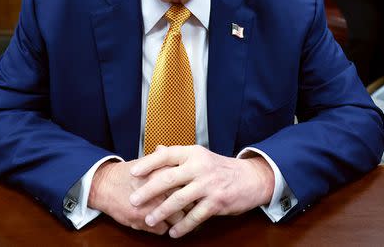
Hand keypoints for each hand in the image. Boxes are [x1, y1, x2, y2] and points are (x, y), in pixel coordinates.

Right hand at [88, 159, 184, 234]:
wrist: (104, 187)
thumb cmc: (125, 174)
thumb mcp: (144, 162)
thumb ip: (160, 158)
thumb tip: (169, 151)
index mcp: (160, 174)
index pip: (187, 183)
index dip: (193, 187)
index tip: (196, 187)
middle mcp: (157, 192)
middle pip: (186, 202)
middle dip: (191, 204)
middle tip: (193, 203)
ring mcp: (150, 209)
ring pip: (177, 219)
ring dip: (180, 218)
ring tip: (181, 214)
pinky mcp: (143, 222)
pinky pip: (163, 229)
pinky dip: (165, 226)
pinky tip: (164, 220)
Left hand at [129, 145, 274, 237]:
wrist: (250, 178)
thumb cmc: (219, 168)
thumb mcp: (200, 156)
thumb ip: (178, 155)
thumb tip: (157, 150)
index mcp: (193, 153)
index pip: (166, 155)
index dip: (148, 163)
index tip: (133, 173)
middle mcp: (200, 167)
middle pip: (168, 178)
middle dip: (148, 190)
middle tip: (134, 200)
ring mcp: (208, 185)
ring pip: (179, 200)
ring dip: (162, 212)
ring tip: (149, 220)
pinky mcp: (217, 202)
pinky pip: (195, 216)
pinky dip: (183, 226)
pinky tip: (173, 232)